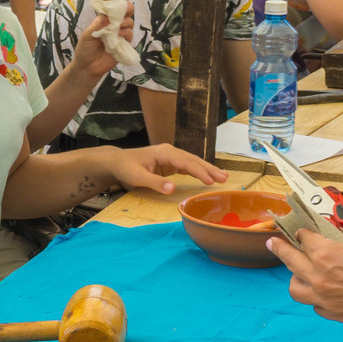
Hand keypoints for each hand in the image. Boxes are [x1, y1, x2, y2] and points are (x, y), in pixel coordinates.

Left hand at [70, 0, 135, 79]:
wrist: (87, 66)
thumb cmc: (85, 49)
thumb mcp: (88, 35)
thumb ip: (97, 24)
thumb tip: (106, 13)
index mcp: (105, 20)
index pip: (114, 7)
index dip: (120, 1)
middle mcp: (114, 25)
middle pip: (126, 12)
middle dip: (127, 8)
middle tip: (124, 10)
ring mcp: (120, 34)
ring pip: (130, 23)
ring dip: (126, 22)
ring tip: (119, 26)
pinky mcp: (124, 44)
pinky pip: (130, 35)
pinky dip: (126, 33)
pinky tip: (120, 34)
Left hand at [103, 142, 224, 194]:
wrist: (117, 162)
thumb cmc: (126, 168)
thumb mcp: (137, 177)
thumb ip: (155, 182)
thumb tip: (173, 189)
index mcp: (164, 153)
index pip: (186, 162)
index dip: (199, 172)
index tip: (211, 181)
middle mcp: (170, 152)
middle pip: (193, 160)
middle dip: (209, 169)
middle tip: (225, 178)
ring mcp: (171, 157)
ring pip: (193, 163)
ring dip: (207, 170)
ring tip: (223, 177)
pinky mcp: (171, 163)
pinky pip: (188, 167)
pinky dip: (199, 172)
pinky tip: (209, 177)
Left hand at [267, 225, 342, 329]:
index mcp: (326, 254)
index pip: (305, 239)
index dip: (304, 232)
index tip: (301, 230)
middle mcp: (318, 276)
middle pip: (290, 260)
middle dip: (280, 248)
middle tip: (272, 243)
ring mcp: (323, 298)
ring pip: (295, 288)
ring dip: (295, 277)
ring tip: (299, 273)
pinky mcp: (333, 313)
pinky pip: (314, 304)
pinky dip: (315, 296)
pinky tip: (323, 291)